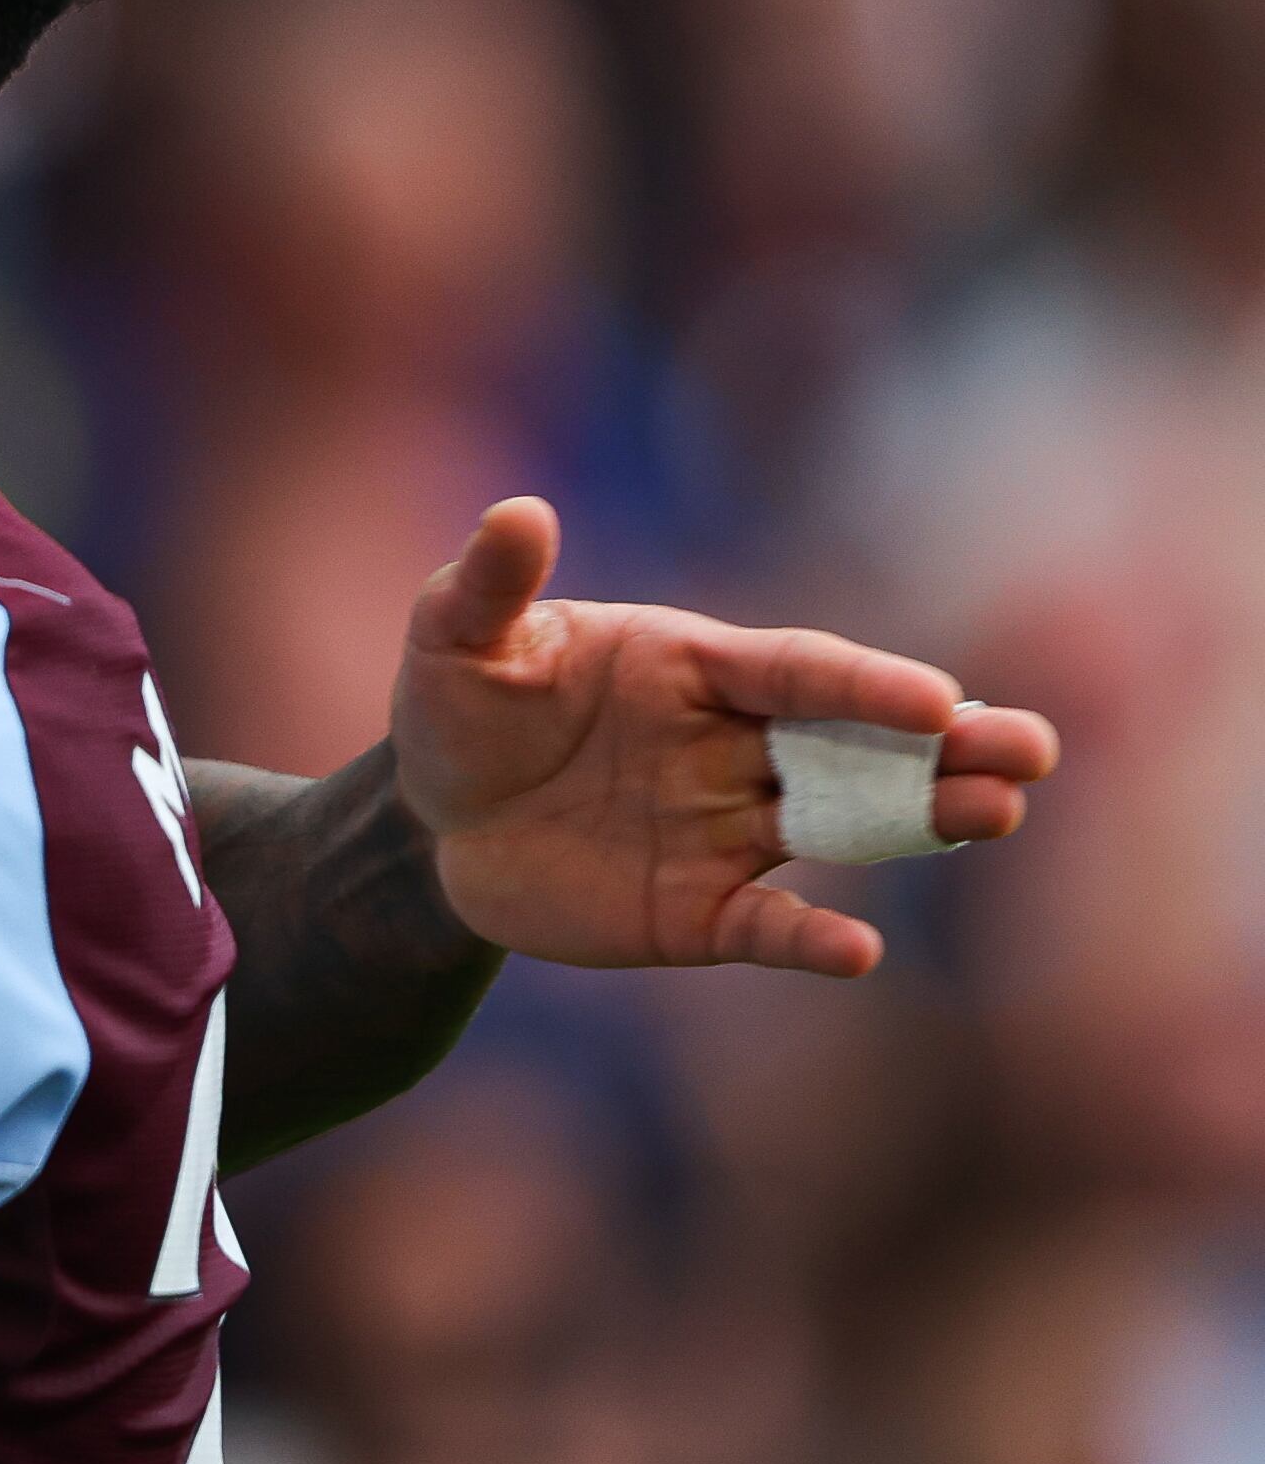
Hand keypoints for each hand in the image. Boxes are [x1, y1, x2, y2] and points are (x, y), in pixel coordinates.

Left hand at [391, 499, 1061, 977]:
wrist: (429, 820)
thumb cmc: (457, 708)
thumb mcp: (454, 637)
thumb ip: (490, 583)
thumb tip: (516, 512)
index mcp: (694, 667)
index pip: (797, 670)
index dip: (865, 683)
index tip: (936, 698)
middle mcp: (732, 746)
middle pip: (854, 745)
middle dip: (944, 748)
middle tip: (1033, 750)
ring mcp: (725, 830)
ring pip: (841, 825)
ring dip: (918, 824)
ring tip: (997, 814)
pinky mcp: (699, 910)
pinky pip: (769, 924)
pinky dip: (812, 939)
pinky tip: (857, 950)